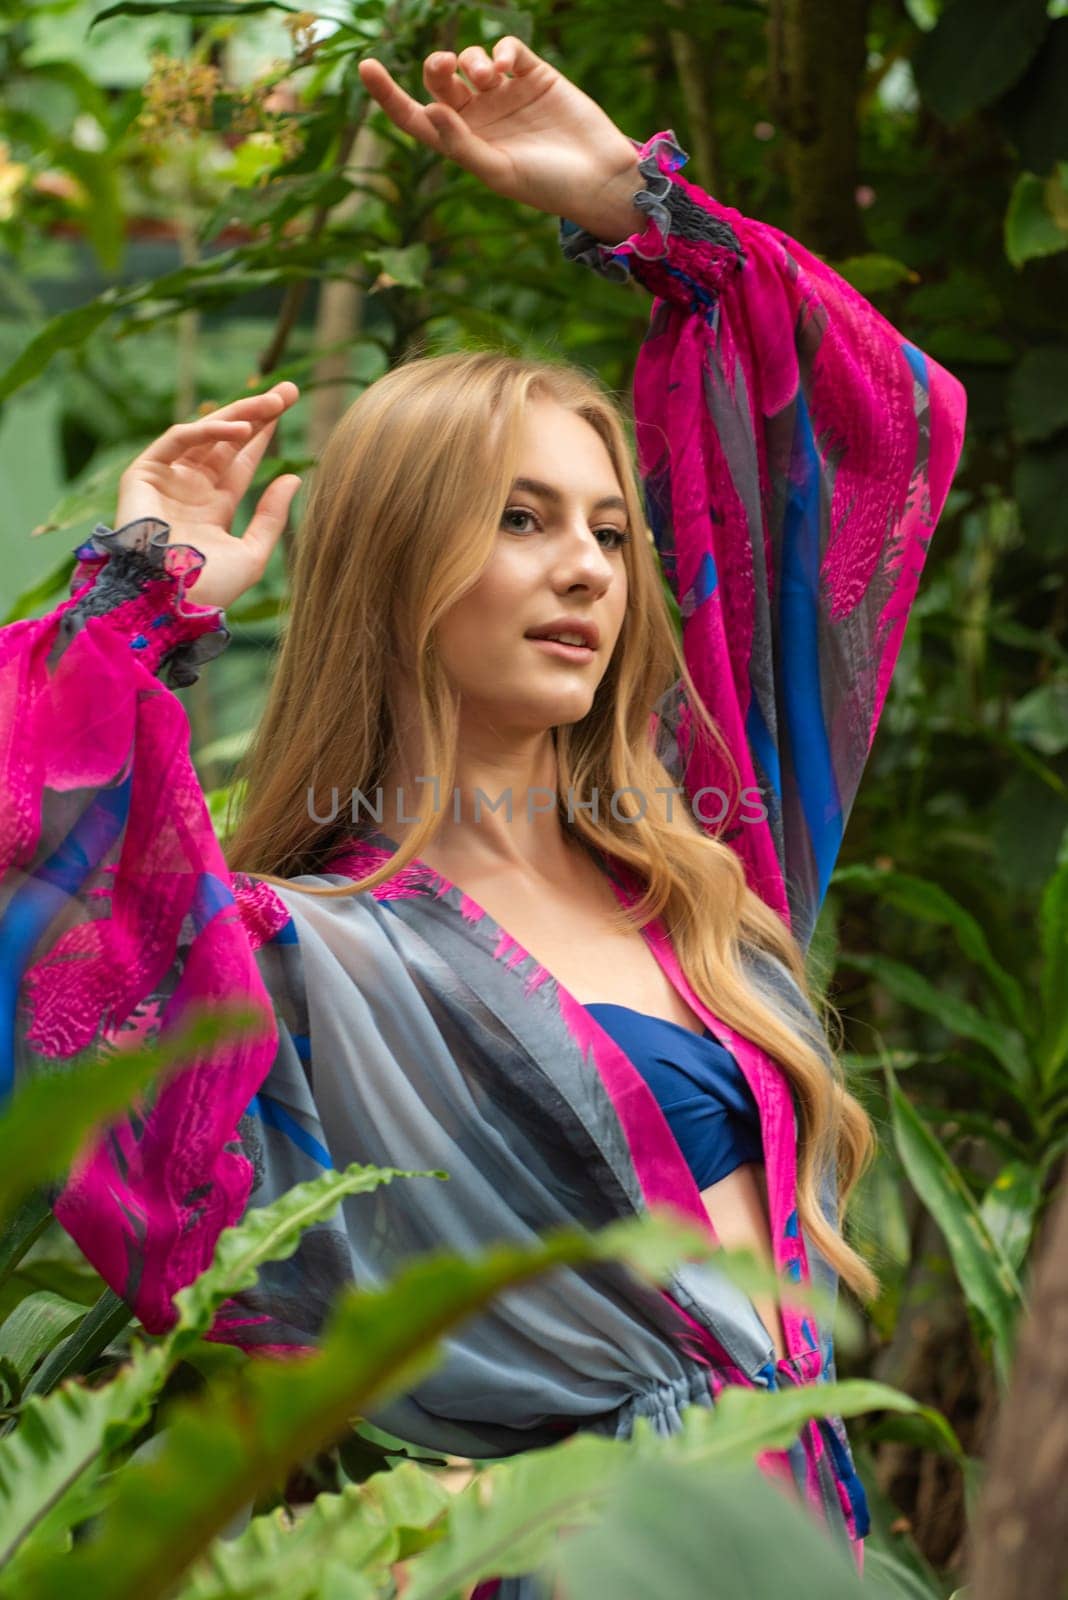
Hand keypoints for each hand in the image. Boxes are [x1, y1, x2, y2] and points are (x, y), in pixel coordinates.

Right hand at [114, 381, 301, 611]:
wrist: (167, 602)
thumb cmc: (209, 588)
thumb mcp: (252, 552)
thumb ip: (272, 516)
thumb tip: (295, 476)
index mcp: (212, 508)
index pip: (241, 461)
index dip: (264, 434)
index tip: (289, 407)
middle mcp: (189, 489)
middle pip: (226, 441)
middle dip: (255, 413)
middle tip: (288, 390)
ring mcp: (166, 479)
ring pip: (205, 434)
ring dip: (239, 415)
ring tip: (274, 402)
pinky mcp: (143, 474)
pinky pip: (177, 439)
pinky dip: (208, 429)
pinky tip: (241, 428)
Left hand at [357, 39, 643, 241]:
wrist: (598, 177)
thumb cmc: (546, 187)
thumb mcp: (497, 172)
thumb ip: (461, 144)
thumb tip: (427, 109)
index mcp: (462, 144)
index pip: (415, 117)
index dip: (387, 95)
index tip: (365, 66)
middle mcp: (479, 117)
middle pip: (440, 80)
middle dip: (437, 67)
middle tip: (444, 66)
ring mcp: (505, 94)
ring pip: (471, 62)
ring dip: (471, 60)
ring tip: (486, 76)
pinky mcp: (533, 75)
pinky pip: (506, 50)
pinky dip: (500, 51)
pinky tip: (504, 67)